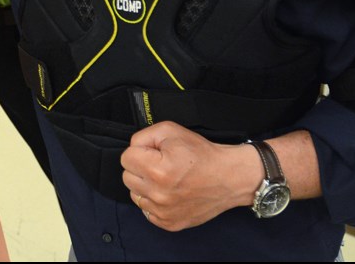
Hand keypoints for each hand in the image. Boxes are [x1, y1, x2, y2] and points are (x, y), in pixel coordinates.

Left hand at [120, 121, 256, 230]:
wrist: (229, 178)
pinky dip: (154, 201)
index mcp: (158, 170)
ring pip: (135, 195)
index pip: (126, 158)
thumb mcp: (171, 131)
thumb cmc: (202, 154)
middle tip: (160, 164)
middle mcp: (158, 195)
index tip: (155, 152)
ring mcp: (164, 212)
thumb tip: (132, 149)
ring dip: (145, 185)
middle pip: (127, 177)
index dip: (140, 151)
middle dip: (140, 168)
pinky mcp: (169, 224)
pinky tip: (169, 193)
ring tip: (166, 179)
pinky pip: (147, 211)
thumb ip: (143, 137)